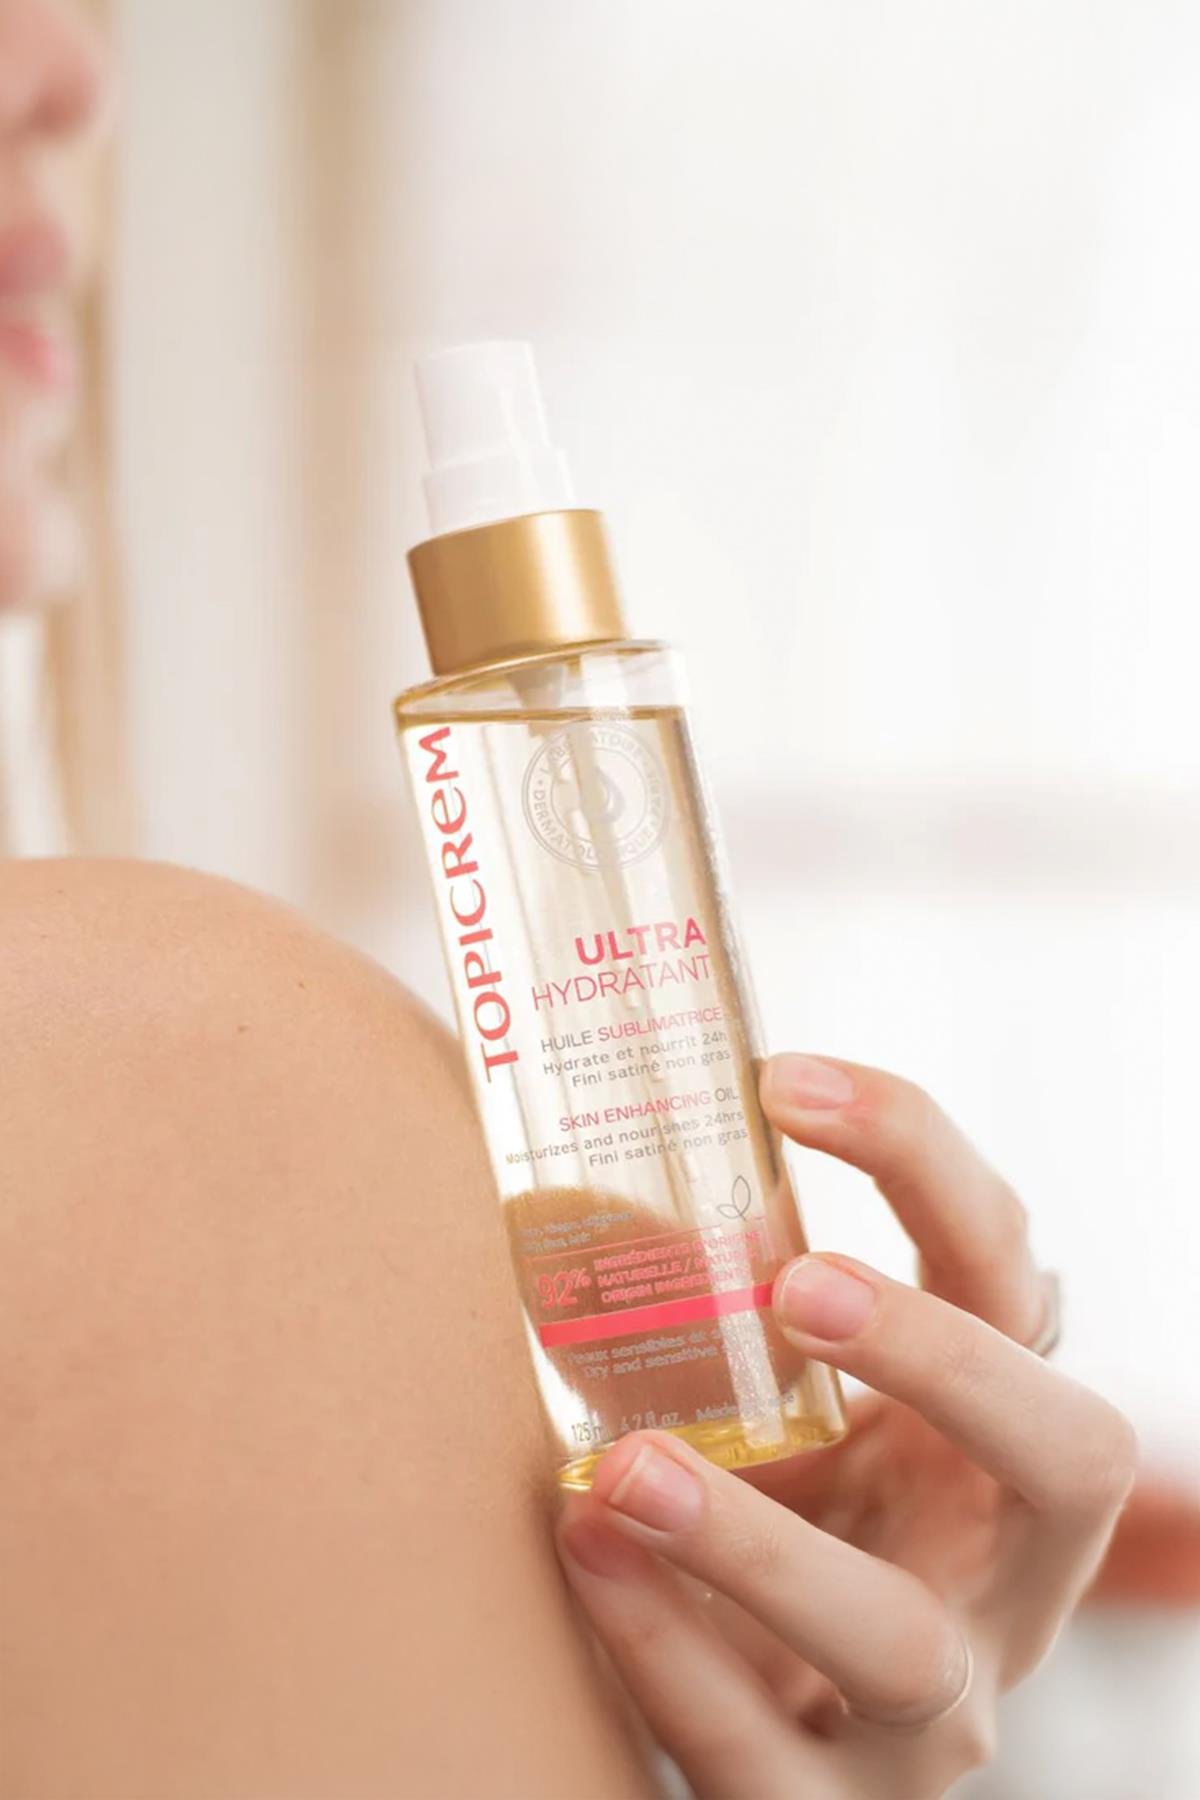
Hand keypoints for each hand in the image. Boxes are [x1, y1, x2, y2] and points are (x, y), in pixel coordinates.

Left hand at [556, 1053, 1136, 1799]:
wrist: (761, 1729)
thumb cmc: (773, 1517)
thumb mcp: (770, 1404)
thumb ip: (705, 1308)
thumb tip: (570, 1180)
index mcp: (988, 1427)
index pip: (1010, 1269)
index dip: (923, 1159)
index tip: (785, 1078)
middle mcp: (1001, 1564)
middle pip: (1067, 1455)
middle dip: (948, 1358)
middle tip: (801, 1283)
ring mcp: (938, 1707)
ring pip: (905, 1644)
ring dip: (762, 1549)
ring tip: (626, 1469)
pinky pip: (761, 1754)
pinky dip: (664, 1652)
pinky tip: (582, 1552)